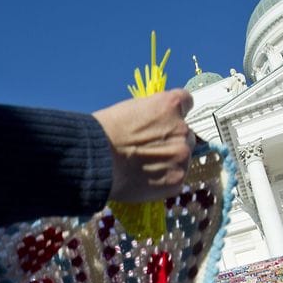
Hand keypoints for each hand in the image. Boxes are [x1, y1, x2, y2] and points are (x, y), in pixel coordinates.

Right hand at [92, 89, 195, 203]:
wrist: (96, 160)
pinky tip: (146, 179)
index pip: (187, 101)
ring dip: (170, 161)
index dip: (175, 113)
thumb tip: (158, 123)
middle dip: (172, 140)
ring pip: (182, 157)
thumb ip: (153, 114)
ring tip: (146, 168)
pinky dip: (165, 180)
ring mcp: (181, 156)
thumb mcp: (131, 109)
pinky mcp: (177, 179)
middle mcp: (181, 129)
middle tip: (151, 150)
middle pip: (186, 134)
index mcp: (170, 105)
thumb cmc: (105, 132)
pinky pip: (176, 178)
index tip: (167, 121)